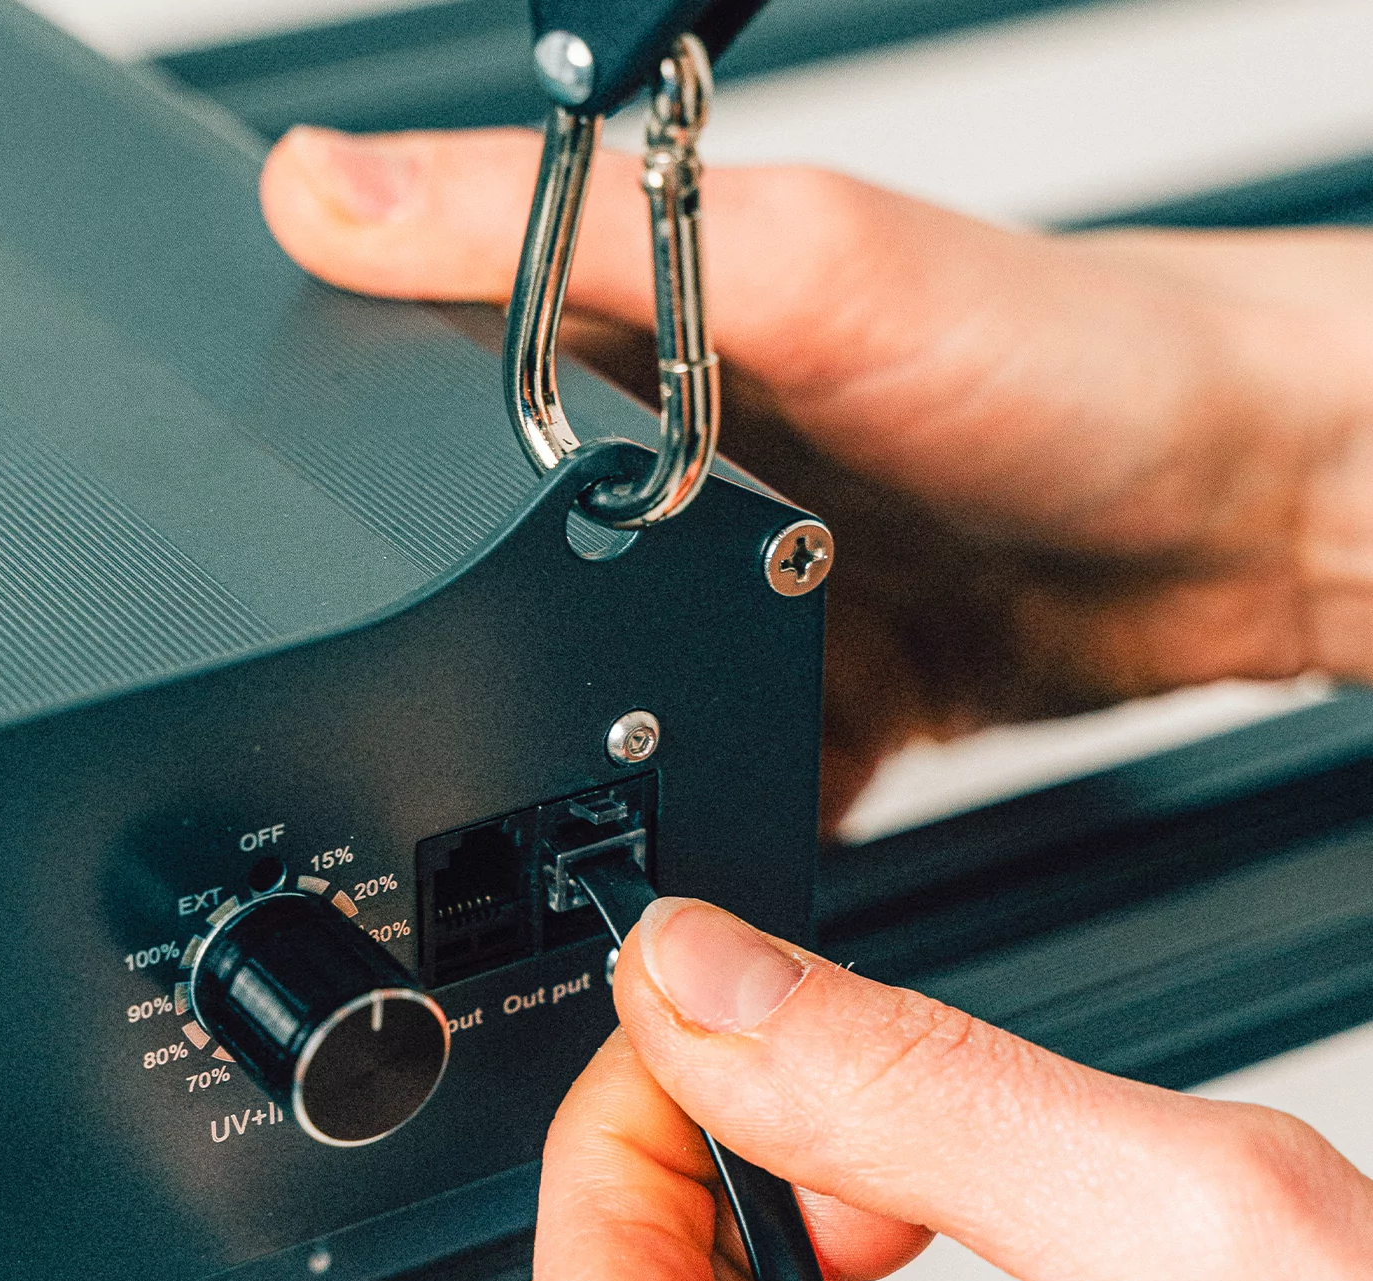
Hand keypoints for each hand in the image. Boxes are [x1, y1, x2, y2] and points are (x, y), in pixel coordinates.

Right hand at [261, 128, 1372, 821]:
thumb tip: (321, 188)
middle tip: (394, 737)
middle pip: (484, 590)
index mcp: (628, 348)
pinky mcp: (790, 708)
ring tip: (523, 823)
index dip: (330, 482)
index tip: (270, 568)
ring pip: (584, 714)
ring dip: (556, 777)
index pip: (418, 399)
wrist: (1239, 517)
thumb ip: (560, 236)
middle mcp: (663, 484)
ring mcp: (722, 608)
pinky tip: (657, 862)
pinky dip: (681, 840)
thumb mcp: (796, 266)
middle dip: (438, 669)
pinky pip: (698, 795)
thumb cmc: (1058, 362)